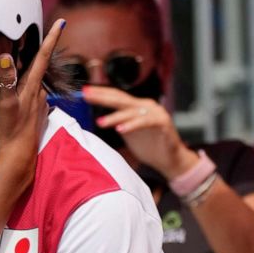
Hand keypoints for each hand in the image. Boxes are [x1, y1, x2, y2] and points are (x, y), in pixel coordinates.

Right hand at [0, 19, 65, 188]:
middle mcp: (39, 93)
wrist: (18, 157)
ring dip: (27, 77)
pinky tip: (16, 99)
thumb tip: (5, 57)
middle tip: (24, 45)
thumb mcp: (5, 104)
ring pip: (34, 83)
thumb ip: (5, 80)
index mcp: (32, 87)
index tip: (61, 23)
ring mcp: (39, 105)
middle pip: (37, 68)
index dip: (51, 38)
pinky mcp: (37, 115)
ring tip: (14, 74)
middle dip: (32, 56)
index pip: (43, 57)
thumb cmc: (10, 132)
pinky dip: (25, 93)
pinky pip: (32, 97)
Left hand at [83, 85, 198, 178]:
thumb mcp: (127, 132)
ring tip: (100, 122)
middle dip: (102, 97)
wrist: (169, 160)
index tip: (84, 92)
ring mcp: (155, 113)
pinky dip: (133, 125)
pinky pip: (146, 122)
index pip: (116, 97)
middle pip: (121, 99)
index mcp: (136, 106)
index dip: (100, 93)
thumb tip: (96, 119)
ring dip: (114, 117)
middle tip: (87, 95)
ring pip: (131, 112)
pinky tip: (121, 129)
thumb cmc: (149, 146)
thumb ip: (116, 123)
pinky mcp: (163, 123)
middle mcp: (145, 106)